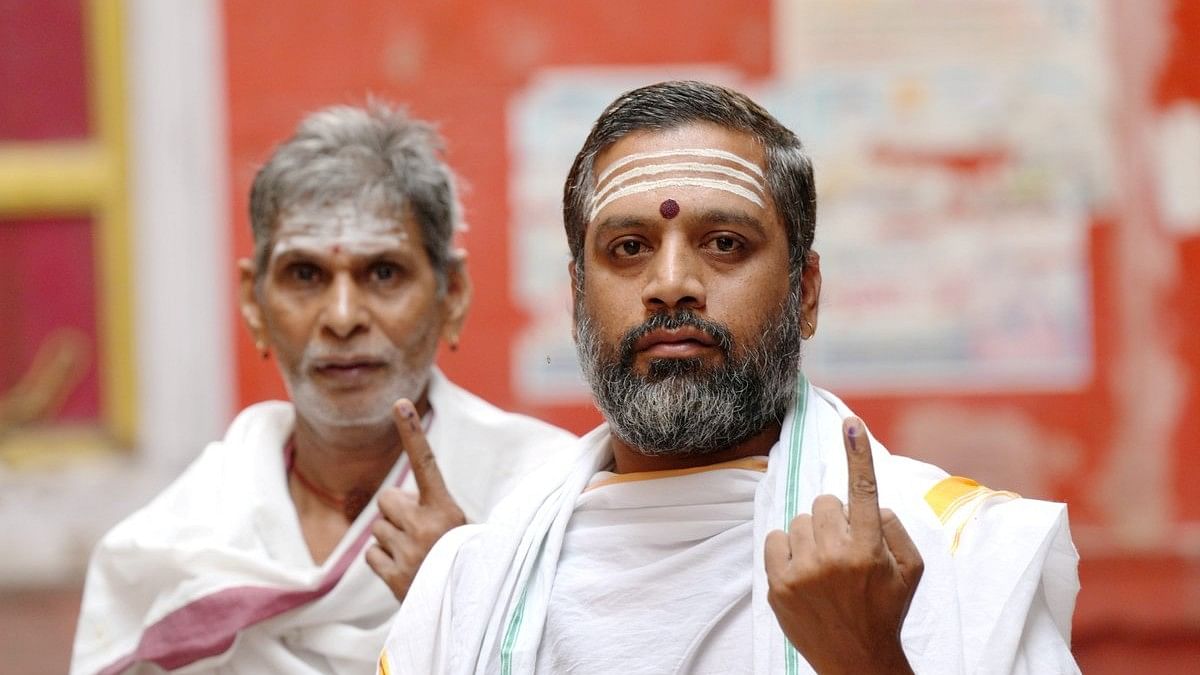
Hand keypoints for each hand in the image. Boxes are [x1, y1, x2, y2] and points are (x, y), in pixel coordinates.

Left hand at [366, 398, 465, 600]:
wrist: (471, 606)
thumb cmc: (465, 560)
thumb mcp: (461, 527)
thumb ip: (431, 509)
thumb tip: (392, 504)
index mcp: (447, 508)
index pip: (426, 462)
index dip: (412, 433)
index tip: (399, 404)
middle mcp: (426, 525)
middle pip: (387, 500)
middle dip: (396, 512)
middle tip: (419, 532)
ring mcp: (409, 551)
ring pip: (378, 529)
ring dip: (392, 539)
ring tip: (418, 556)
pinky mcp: (394, 576)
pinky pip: (372, 555)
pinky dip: (383, 561)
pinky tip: (405, 571)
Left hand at [764, 416, 923, 674]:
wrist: (856, 660)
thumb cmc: (885, 610)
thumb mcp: (911, 571)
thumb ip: (896, 530)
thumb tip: (873, 503)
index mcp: (870, 549)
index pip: (864, 491)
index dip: (858, 454)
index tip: (851, 423)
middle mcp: (835, 556)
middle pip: (824, 503)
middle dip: (834, 519)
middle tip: (843, 548)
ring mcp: (803, 570)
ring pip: (798, 520)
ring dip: (810, 535)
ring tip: (824, 566)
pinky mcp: (777, 583)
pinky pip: (774, 538)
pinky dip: (786, 548)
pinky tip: (802, 570)